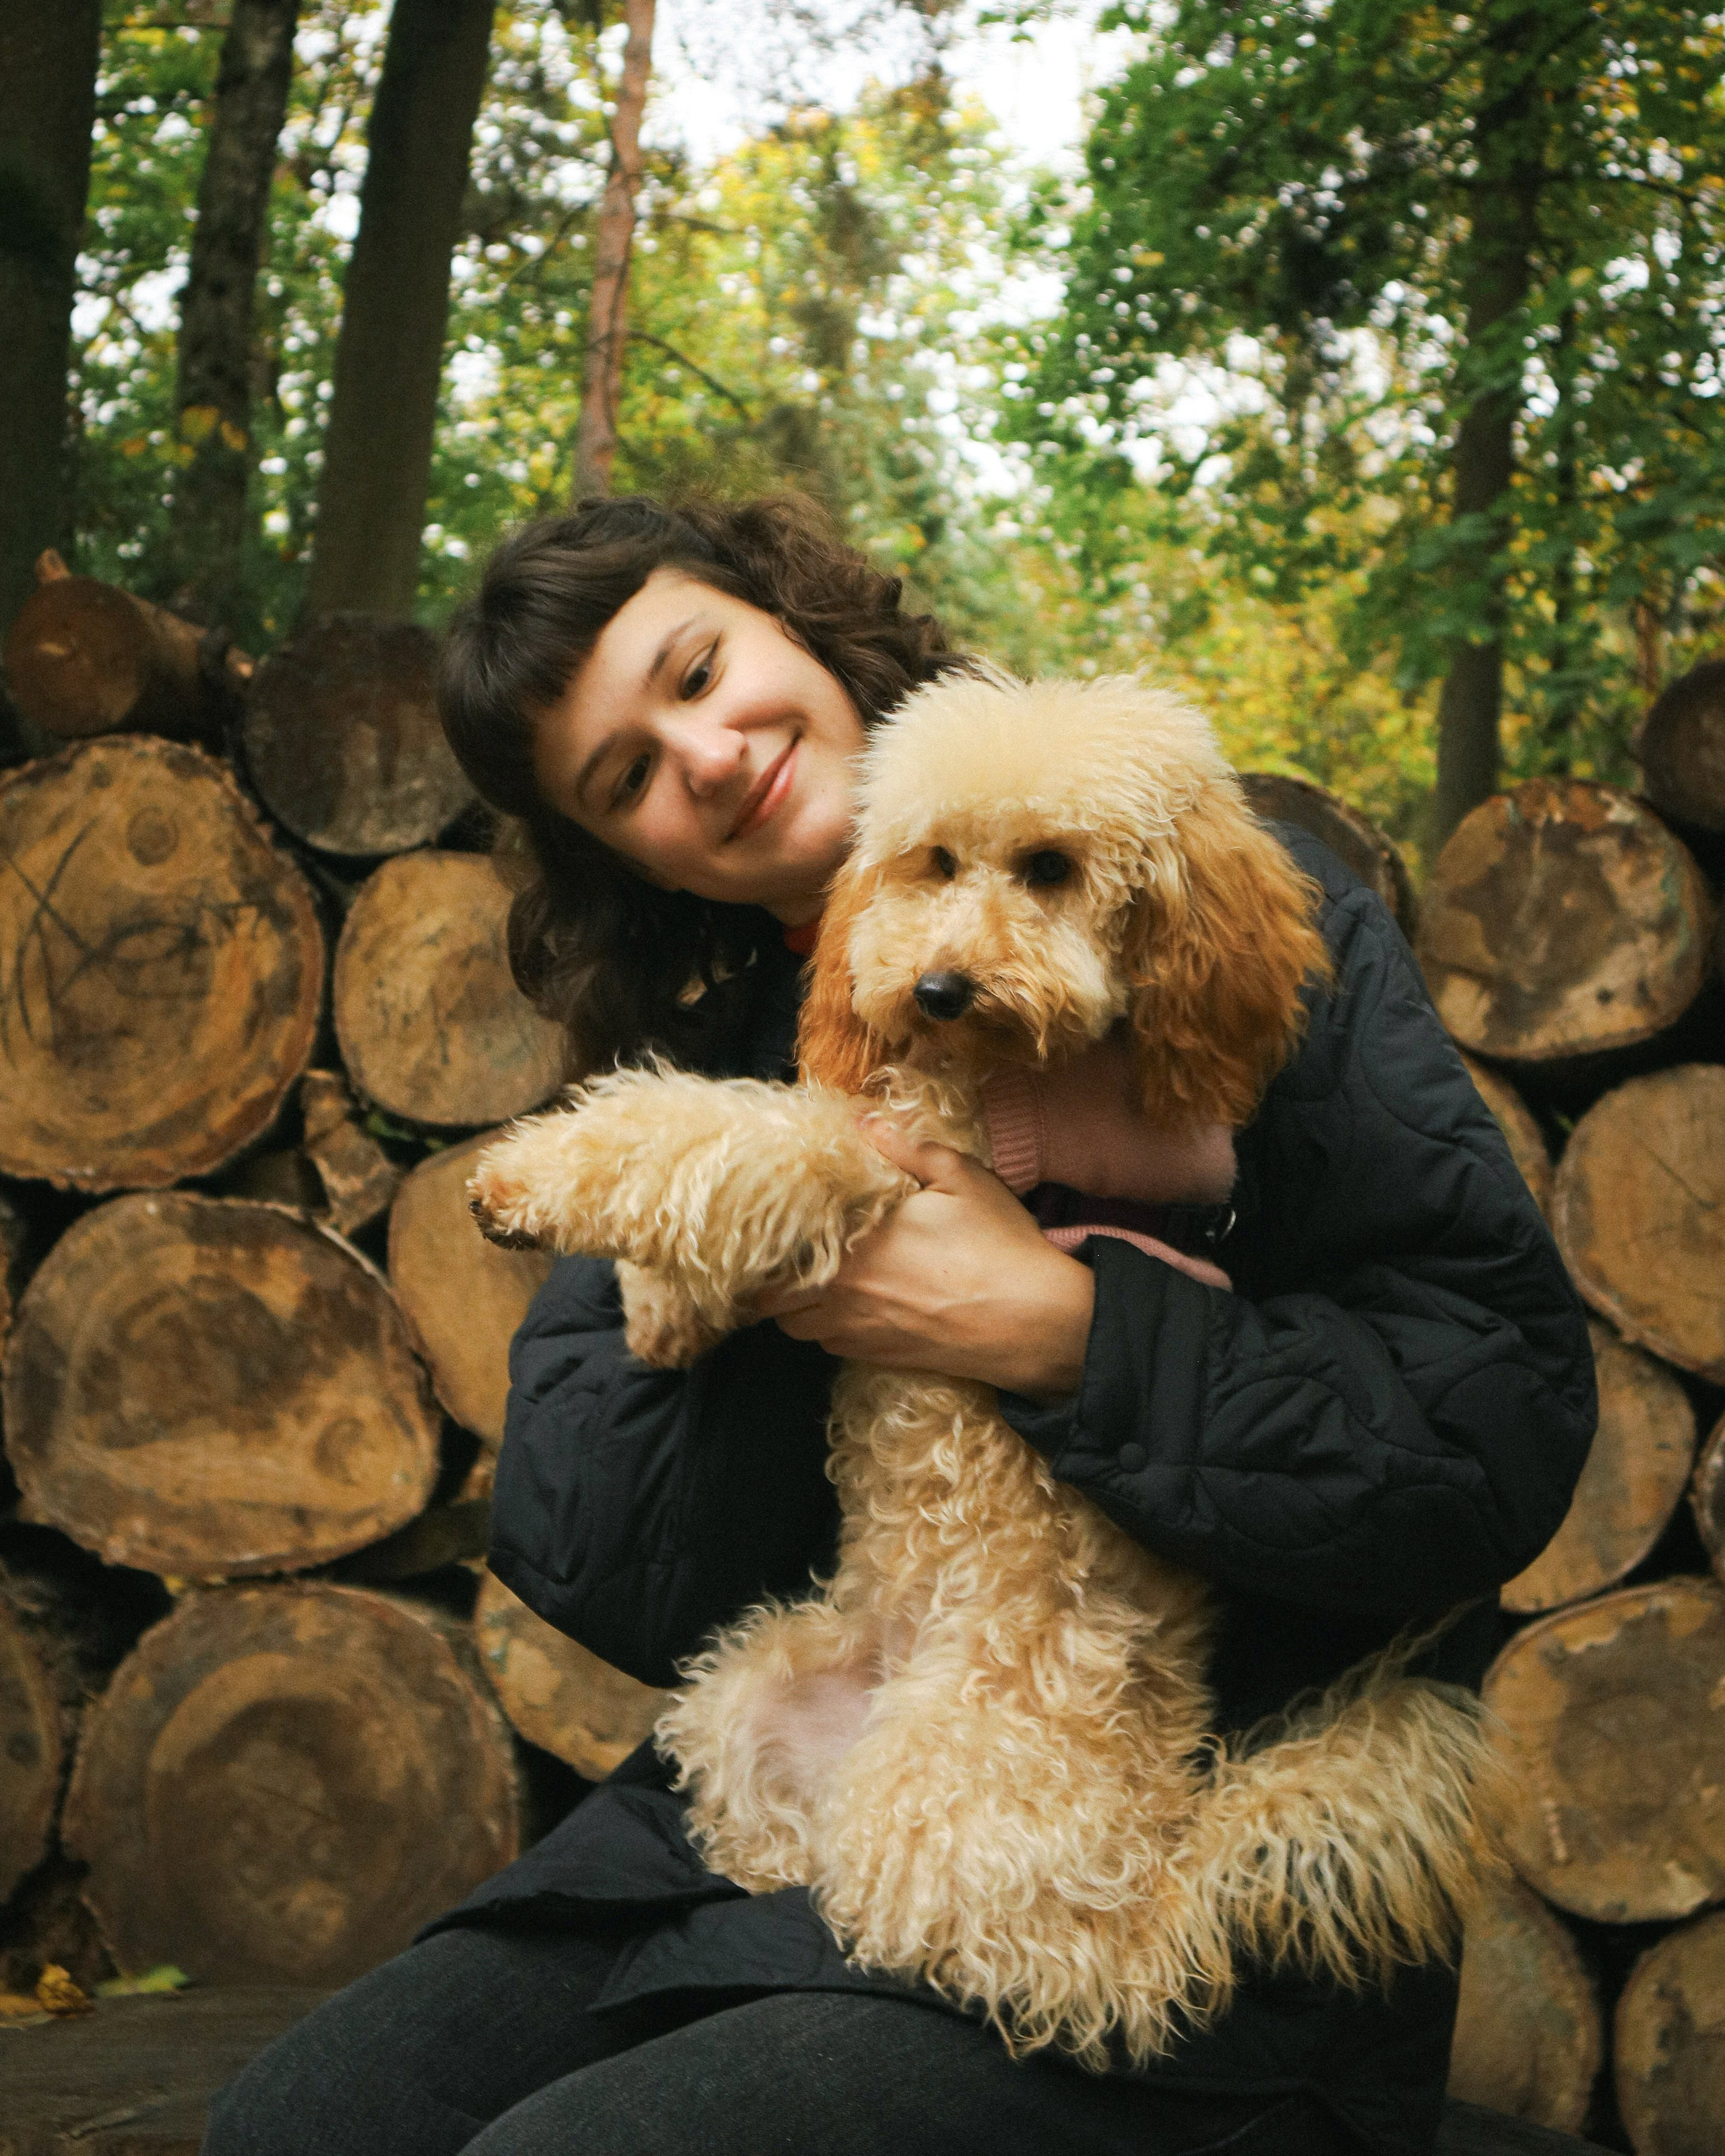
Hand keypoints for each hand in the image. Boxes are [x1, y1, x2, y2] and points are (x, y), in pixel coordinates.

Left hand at [755, 1119, 1094, 1401]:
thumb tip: (861, 1121)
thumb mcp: (960, 1177)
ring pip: (797, 1328)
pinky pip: (830, 1347)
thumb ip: (904, 1146)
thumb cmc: (998, 1245)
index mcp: (854, 1244)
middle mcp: (844, 1294)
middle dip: (770, 1279)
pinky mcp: (880, 1358)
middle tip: (781, 1256)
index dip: (764, 1241)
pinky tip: (850, 1307)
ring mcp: (859, 1332)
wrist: (1034, 1322)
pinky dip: (827, 1330)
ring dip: (795, 1307)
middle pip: (772, 1301)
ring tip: (810, 1281)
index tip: (766, 1225)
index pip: (778, 1252)